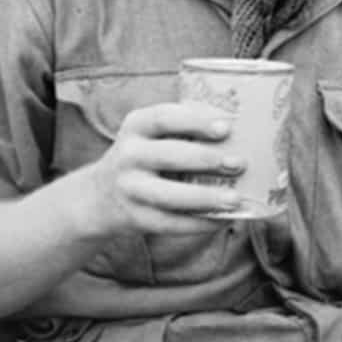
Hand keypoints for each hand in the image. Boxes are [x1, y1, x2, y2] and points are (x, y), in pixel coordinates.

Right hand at [77, 102, 242, 238]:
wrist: (100, 195)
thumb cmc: (147, 156)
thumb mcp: (154, 135)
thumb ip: (188, 129)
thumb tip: (240, 134)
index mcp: (137, 126)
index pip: (165, 118)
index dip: (196, 122)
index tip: (227, 127)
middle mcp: (128, 155)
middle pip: (169, 156)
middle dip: (207, 159)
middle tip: (239, 164)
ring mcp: (129, 188)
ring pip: (169, 195)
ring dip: (205, 198)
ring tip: (235, 199)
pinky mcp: (134, 217)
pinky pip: (169, 223)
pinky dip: (198, 223)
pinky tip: (222, 220)